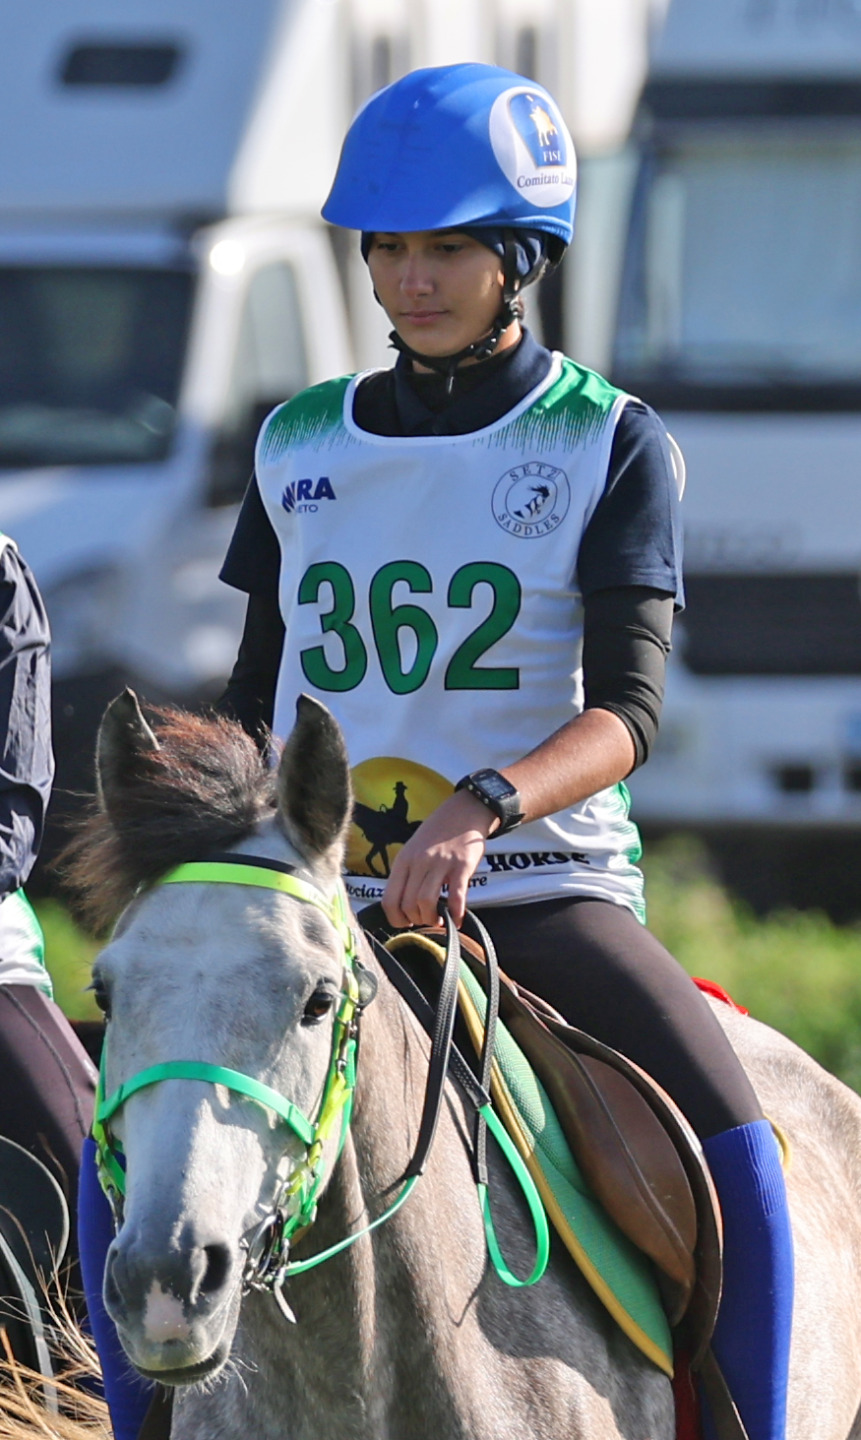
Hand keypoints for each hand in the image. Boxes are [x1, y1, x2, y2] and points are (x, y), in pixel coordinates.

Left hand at [382, 789, 495, 929]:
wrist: (464, 811)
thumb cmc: (437, 834)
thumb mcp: (413, 849)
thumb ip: (406, 873)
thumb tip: (402, 905)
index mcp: (403, 860)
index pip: (389, 899)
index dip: (396, 918)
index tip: (406, 922)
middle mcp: (419, 862)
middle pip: (408, 904)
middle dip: (416, 920)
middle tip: (425, 920)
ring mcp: (441, 864)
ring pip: (426, 902)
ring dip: (432, 918)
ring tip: (439, 919)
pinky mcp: (462, 866)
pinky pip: (456, 897)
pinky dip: (456, 914)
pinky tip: (457, 919)